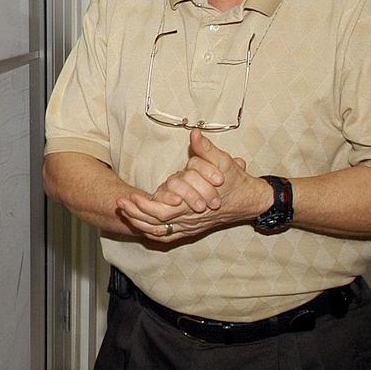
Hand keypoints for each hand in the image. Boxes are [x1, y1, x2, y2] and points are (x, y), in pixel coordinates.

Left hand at [116, 130, 265, 242]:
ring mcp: (190, 226)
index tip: (130, 196)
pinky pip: (167, 235)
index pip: (163, 211)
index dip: (145, 206)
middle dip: (136, 213)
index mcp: (195, 206)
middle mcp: (190, 219)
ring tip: (123, 210)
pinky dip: (151, 232)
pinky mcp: (191, 228)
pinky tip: (139, 224)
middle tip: (120, 202)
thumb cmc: (235, 181)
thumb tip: (195, 134)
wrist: (250, 201)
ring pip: (159, 231)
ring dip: (139, 222)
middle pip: (156, 224)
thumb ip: (207, 149)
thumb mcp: (224, 163)